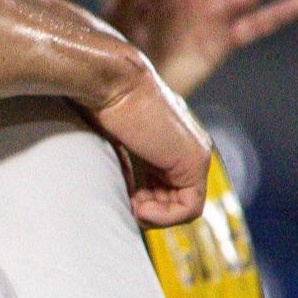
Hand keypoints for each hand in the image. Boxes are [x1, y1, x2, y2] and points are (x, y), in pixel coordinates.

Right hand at [87, 58, 211, 226]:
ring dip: (155, 214)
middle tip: (124, 205)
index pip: (168, 188)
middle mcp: (189, 147)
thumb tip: (115, 190)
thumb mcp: (112, 141)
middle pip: (177, 199)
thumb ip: (123, 163)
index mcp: (171, 142)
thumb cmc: (101, 103)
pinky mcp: (194, 160)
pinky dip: (164, 216)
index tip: (121, 198)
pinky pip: (190, 207)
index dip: (144, 202)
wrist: (112, 81)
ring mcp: (196, 154)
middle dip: (150, 210)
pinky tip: (138, 206)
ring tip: (130, 205)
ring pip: (185, 206)